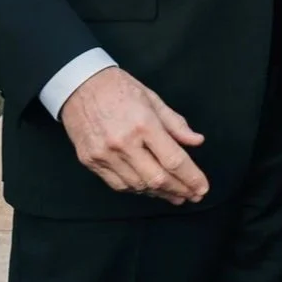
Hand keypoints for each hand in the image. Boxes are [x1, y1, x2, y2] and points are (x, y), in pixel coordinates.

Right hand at [59, 67, 207, 203]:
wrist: (79, 85)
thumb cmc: (120, 88)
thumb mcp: (153, 99)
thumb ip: (176, 124)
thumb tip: (197, 141)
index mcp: (144, 124)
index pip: (173, 159)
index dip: (191, 178)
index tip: (202, 188)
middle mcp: (124, 143)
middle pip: (157, 178)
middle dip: (179, 190)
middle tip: (193, 196)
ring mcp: (105, 155)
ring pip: (137, 185)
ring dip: (159, 193)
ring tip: (175, 195)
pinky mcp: (90, 161)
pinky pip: (117, 184)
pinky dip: (136, 189)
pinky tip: (150, 189)